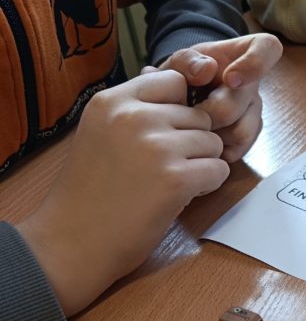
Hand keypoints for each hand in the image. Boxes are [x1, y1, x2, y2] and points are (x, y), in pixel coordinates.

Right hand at [16, 71, 228, 315]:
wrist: (71, 242)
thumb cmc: (90, 190)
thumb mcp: (102, 133)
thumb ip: (136, 107)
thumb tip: (172, 78)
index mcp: (112, 101)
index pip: (174, 80)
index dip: (182, 107)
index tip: (170, 132)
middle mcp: (133, 116)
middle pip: (200, 115)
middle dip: (193, 141)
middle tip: (167, 167)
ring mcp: (156, 146)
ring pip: (213, 142)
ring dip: (202, 164)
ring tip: (171, 182)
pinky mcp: (176, 178)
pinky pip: (219, 169)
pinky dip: (208, 184)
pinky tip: (181, 196)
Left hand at [145, 33, 282, 160]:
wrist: (182, 96)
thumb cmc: (185, 73)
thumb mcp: (179, 61)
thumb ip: (187, 60)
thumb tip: (207, 70)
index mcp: (244, 56)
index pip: (268, 48)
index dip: (255, 64)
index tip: (230, 78)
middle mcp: (254, 85)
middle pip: (238, 103)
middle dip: (206, 112)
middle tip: (184, 113)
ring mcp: (253, 114)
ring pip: (240, 132)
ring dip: (209, 134)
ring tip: (190, 127)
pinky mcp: (248, 139)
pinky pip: (236, 150)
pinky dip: (213, 150)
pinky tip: (199, 141)